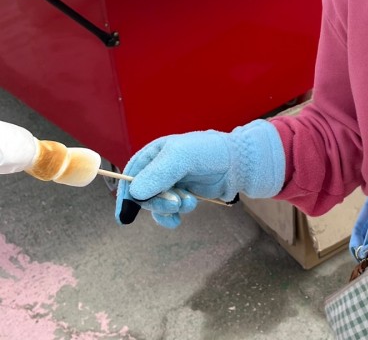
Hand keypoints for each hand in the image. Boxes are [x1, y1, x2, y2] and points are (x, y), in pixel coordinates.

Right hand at [115, 120, 284, 227]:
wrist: (237, 163)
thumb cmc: (210, 152)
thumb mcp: (182, 157)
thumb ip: (158, 174)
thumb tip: (135, 194)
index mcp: (155, 152)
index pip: (130, 174)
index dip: (126, 193)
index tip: (125, 214)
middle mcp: (159, 168)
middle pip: (142, 193)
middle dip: (157, 202)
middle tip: (176, 203)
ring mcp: (170, 183)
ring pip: (155, 204)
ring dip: (169, 208)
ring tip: (189, 202)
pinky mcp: (181, 195)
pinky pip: (166, 212)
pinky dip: (170, 218)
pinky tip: (178, 221)